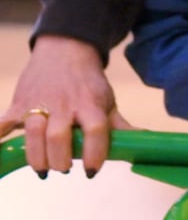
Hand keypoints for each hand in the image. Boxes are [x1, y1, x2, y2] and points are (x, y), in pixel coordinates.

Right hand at [0, 35, 132, 175]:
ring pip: (33, 132)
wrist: (66, 48)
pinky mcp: (20, 102)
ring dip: (37, 156)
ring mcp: (40, 102)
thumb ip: (118, 125)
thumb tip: (142, 140)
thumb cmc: (88, 81)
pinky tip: (2, 143)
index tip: (92, 171)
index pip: (96, 130)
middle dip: (60, 160)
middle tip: (64, 167)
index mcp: (90, 104)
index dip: (96, 153)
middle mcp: (65, 104)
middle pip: (58, 137)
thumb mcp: (106, 99)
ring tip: (43, 167)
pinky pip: (5, 121)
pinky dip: (1, 133)